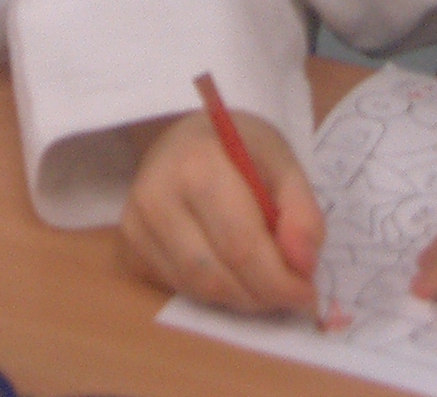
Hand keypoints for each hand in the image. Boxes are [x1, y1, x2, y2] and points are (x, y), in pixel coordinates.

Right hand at [119, 110, 324, 315]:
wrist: (186, 136)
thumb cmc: (238, 147)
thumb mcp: (282, 162)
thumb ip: (302, 212)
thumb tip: (302, 266)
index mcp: (197, 164)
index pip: (240, 245)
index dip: (279, 281)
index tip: (308, 293)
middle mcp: (156, 196)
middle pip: (217, 276)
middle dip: (263, 296)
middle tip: (292, 294)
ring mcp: (136, 224)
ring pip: (197, 290)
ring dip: (240, 299)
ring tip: (265, 281)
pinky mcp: (129, 247)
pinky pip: (180, 289)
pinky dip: (215, 292)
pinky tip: (231, 270)